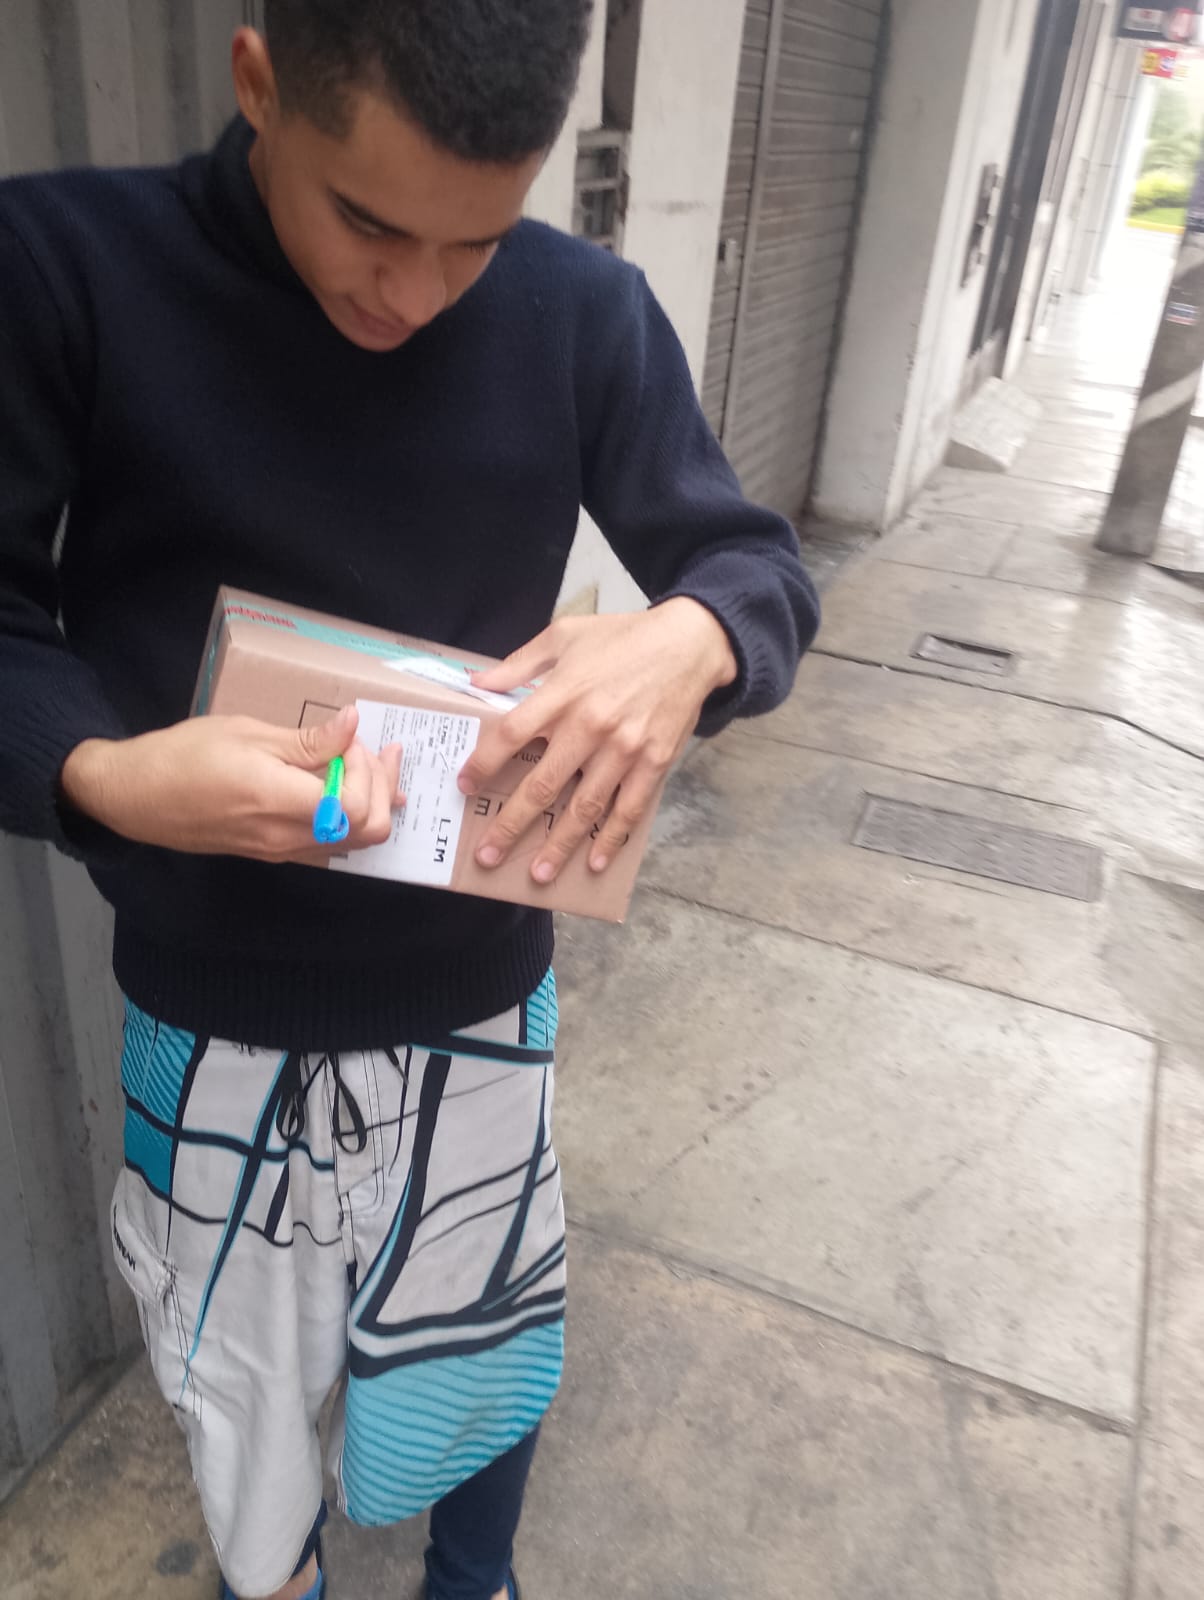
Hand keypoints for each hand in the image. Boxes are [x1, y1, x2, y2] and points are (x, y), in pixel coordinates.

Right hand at [60, 706, 403, 862]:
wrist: (135, 797)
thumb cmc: (183, 756)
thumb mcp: (247, 734)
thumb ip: (307, 739)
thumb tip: (353, 724)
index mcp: (278, 802)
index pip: (357, 805)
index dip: (368, 771)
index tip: (351, 740)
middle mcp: (285, 837)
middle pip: (368, 830)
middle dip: (383, 787)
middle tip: (378, 751)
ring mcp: (281, 850)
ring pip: (353, 840)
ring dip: (372, 801)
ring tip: (372, 764)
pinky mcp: (274, 852)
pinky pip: (329, 841)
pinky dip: (349, 815)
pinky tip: (347, 787)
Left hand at [458, 598, 737, 882]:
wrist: (689, 644)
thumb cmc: (623, 637)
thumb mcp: (565, 635)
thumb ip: (519, 663)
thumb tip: (476, 683)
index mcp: (563, 693)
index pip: (511, 735)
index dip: (484, 764)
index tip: (465, 786)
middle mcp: (591, 726)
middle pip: (543, 785)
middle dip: (511, 825)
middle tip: (487, 854)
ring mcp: (624, 749)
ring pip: (584, 808)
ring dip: (558, 845)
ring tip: (537, 874)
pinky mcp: (653, 763)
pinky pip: (628, 809)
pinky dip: (611, 839)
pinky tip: (595, 862)